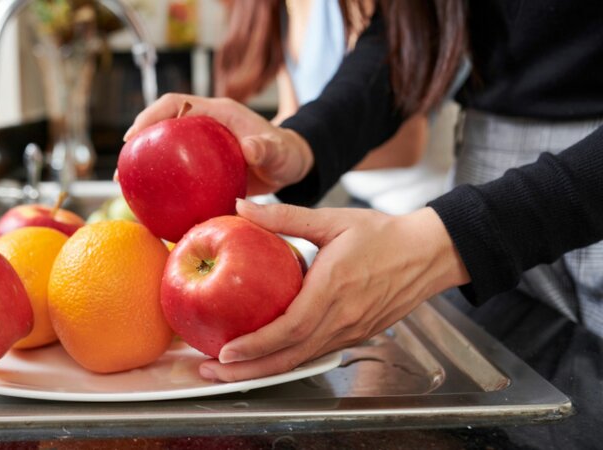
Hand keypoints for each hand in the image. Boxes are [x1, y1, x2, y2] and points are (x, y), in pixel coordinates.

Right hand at [124, 93, 313, 195]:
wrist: (288, 166)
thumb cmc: (284, 154)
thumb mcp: (278, 152)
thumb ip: (267, 148)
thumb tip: (250, 148)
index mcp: (216, 113)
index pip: (175, 103)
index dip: (151, 115)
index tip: (133, 135)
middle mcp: (202, 126)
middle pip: (160, 127)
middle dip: (137, 144)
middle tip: (122, 170)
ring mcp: (199, 147)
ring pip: (164, 151)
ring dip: (144, 167)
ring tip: (126, 188)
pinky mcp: (200, 167)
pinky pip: (177, 174)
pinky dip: (164, 186)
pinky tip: (154, 208)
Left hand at [198, 199, 470, 381]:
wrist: (428, 254)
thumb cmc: (382, 235)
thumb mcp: (332, 219)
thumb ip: (284, 216)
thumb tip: (241, 207)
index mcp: (333, 289)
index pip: (290, 329)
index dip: (256, 345)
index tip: (226, 352)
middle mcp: (341, 319)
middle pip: (289, 357)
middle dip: (247, 371)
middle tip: (212, 373)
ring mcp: (349, 332)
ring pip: (300, 361)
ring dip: (263, 371)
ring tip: (228, 373)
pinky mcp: (354, 336)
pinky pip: (314, 354)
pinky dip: (285, 361)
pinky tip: (262, 359)